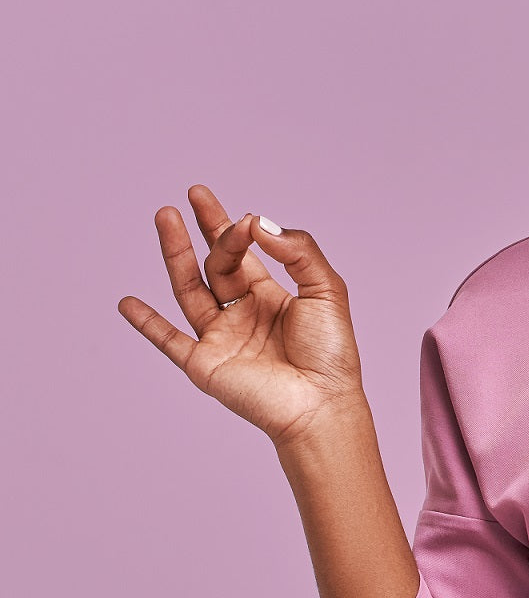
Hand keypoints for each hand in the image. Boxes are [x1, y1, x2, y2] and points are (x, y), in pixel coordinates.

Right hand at [117, 184, 365, 449]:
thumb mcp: (326, 288)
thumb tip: (259, 222)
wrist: (320, 403)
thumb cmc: (331, 352)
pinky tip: (127, 302)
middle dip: (206, 229)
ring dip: (175, 254)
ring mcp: (220, 337)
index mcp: (273, 295)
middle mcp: (243, 313)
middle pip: (217, 263)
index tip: (245, 216)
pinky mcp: (203, 363)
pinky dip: (146, 323)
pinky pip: (168, 340)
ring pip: (190, 288)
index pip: (247, 252)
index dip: (241, 228)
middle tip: (195, 194)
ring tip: (164, 217)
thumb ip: (297, 250)